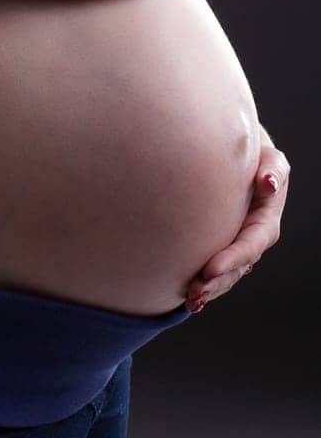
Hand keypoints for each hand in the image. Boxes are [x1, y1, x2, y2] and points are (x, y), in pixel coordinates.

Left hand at [184, 130, 289, 311]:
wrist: (241, 157)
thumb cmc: (256, 156)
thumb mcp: (270, 159)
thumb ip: (272, 169)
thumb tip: (269, 182)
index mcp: (266, 221)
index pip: (250, 244)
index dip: (232, 258)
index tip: (209, 268)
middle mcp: (253, 238)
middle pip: (237, 267)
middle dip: (217, 282)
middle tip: (195, 293)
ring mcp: (238, 245)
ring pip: (227, 274)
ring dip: (210, 289)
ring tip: (190, 301)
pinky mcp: (223, 245)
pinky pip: (216, 269)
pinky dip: (204, 282)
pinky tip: (185, 295)